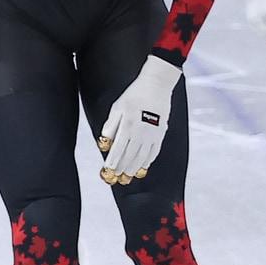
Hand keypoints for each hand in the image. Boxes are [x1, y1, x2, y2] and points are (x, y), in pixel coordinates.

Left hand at [99, 55, 180, 184]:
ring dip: (134, 168)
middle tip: (116, 178)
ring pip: (143, 157)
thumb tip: (104, 143)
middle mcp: (141, 133)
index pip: (118, 149)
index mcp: (128, 126)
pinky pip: (154, 152)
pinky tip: (142, 167)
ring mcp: (153, 135)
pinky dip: (148, 161)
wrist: (156, 86)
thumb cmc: (133, 96)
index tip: (108, 170)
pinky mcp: (161, 134)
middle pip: (130, 156)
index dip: (113, 161)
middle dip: (122, 168)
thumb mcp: (117, 108)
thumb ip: (110, 126)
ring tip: (127, 177)